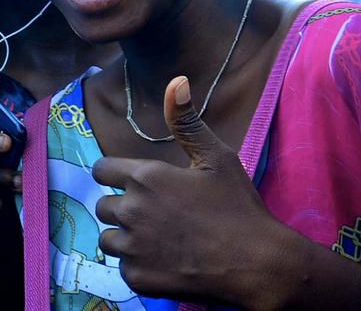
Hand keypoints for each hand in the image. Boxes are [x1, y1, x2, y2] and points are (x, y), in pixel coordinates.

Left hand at [92, 76, 279, 305]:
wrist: (259, 264)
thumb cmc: (238, 207)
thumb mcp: (216, 158)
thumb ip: (187, 122)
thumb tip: (176, 82)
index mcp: (145, 178)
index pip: (101, 170)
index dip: (114, 175)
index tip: (131, 184)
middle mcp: (131, 210)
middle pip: (104, 205)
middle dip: (122, 208)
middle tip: (155, 216)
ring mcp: (132, 246)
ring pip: (108, 238)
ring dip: (125, 238)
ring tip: (157, 239)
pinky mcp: (138, 277)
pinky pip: (122, 268)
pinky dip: (137, 266)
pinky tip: (164, 262)